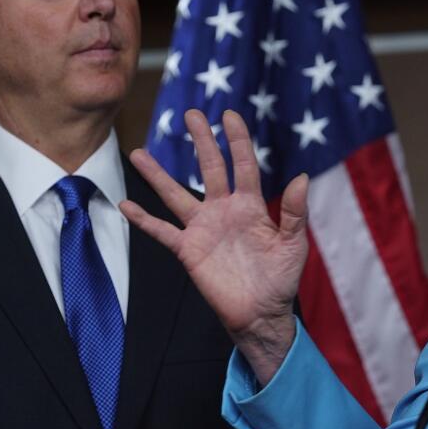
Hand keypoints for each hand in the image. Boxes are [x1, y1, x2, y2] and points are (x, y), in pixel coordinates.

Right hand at [121, 109, 307, 383]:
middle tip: (191, 114)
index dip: (237, 140)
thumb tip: (301, 177)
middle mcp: (224, 210)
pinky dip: (143, 220)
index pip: (243, 165)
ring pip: (176, 194)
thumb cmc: (281, 278)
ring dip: (158, 175)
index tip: (229, 115)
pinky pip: (162, 231)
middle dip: (201, 141)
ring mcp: (203, 229)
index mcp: (251, 205)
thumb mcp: (294, 244)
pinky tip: (126, 204)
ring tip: (138, 152)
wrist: (262, 314)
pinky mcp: (188, 250)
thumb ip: (295, 212)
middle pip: (210, 169)